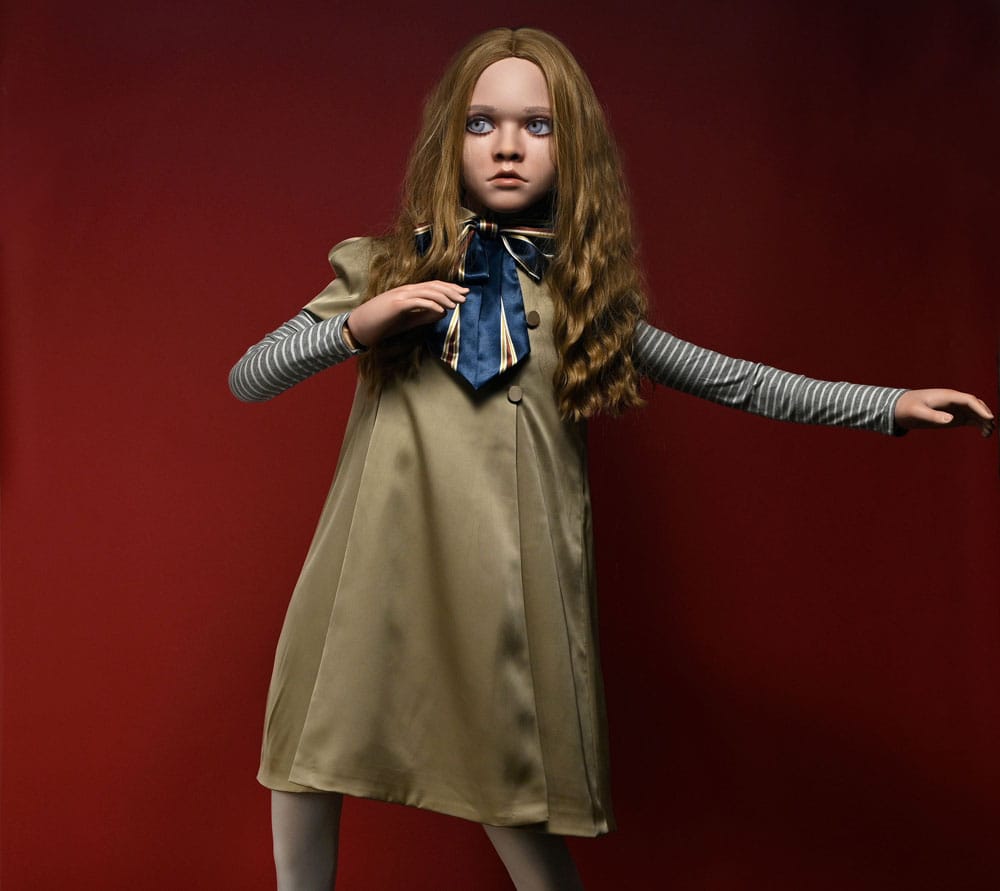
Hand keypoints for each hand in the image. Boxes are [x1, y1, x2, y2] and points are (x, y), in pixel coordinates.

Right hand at [345, 281, 467, 346]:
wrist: (360, 327)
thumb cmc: (383, 324)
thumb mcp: (408, 320)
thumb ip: (424, 316)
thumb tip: (443, 313)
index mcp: (409, 292)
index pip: (433, 286)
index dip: (449, 288)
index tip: (463, 294)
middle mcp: (406, 290)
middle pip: (433, 286)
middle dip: (451, 290)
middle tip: (465, 297)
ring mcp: (400, 296)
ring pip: (427, 292)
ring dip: (444, 297)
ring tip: (456, 304)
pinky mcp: (396, 304)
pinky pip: (417, 302)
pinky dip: (431, 305)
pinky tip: (441, 311)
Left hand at [894, 388, 994, 436]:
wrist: (900, 408)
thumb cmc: (907, 408)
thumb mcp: (917, 412)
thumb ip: (933, 415)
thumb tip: (951, 420)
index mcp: (947, 396)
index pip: (969, 400)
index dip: (980, 408)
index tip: (989, 418)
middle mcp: (954, 401)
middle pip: (976, 405)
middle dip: (985, 415)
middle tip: (990, 427)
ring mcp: (955, 409)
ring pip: (976, 413)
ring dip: (985, 421)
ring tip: (988, 434)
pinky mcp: (954, 417)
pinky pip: (971, 419)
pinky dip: (980, 425)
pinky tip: (984, 434)